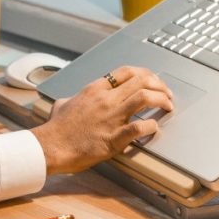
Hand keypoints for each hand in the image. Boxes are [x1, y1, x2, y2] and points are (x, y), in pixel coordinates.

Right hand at [30, 66, 173, 174]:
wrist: (50, 147)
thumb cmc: (56, 129)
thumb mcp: (62, 104)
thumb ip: (72, 98)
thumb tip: (70, 100)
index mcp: (95, 89)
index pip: (125, 71)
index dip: (144, 73)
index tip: (153, 80)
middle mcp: (105, 100)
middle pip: (140, 80)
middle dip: (159, 85)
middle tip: (166, 93)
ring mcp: (110, 117)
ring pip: (144, 97)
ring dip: (161, 100)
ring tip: (168, 106)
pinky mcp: (113, 138)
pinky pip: (138, 127)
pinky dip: (151, 126)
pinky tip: (154, 127)